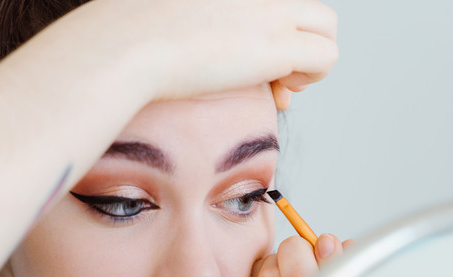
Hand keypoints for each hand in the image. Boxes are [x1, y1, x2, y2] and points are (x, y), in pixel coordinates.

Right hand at [48, 0, 337, 104]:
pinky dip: (313, 76)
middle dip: (300, 41)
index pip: (277, 2)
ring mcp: (270, 10)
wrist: (124, 47)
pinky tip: (282, 91)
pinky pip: (328, 56)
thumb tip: (211, 43)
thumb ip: (191, 16)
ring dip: (311, 58)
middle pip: (310, 7)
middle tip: (276, 73)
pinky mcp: (276, 44)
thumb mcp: (161, 9)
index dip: (275, 30)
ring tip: (283, 84)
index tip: (253, 58)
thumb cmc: (126, 35)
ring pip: (328, 25)